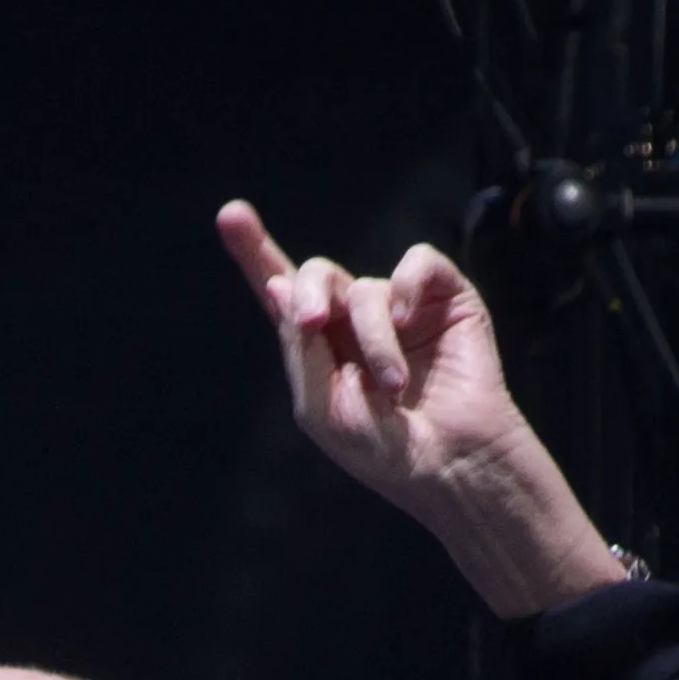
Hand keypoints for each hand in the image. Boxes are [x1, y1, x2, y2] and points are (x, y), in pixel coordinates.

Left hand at [215, 200, 619, 616]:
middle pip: (318, 275)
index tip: (230, 216)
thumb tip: (280, 285)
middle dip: (309, 292)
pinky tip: (410, 324)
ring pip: (366, 287)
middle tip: (314, 320)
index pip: (283, 294)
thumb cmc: (383, 450)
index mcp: (319, 348)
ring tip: (391, 388)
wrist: (448, 463)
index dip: (255, 254)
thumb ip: (299, 349)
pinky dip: (409, 290)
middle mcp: (354, 320)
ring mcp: (399, 305)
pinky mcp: (443, 295)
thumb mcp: (322, 408)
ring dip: (373, 339)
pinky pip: (417, 263)